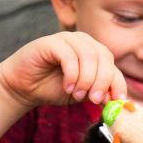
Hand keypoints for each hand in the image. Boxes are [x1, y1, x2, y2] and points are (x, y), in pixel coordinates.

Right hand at [0, 31, 126, 109]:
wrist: (24, 87)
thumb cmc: (54, 89)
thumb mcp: (82, 94)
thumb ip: (99, 94)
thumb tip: (117, 101)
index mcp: (95, 55)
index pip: (113, 67)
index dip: (117, 85)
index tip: (116, 102)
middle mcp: (84, 43)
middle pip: (104, 58)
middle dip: (102, 82)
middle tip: (94, 99)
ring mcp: (67, 39)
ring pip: (89, 56)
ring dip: (86, 80)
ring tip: (76, 94)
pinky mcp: (51, 42)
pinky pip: (69, 56)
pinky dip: (71, 75)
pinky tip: (67, 87)